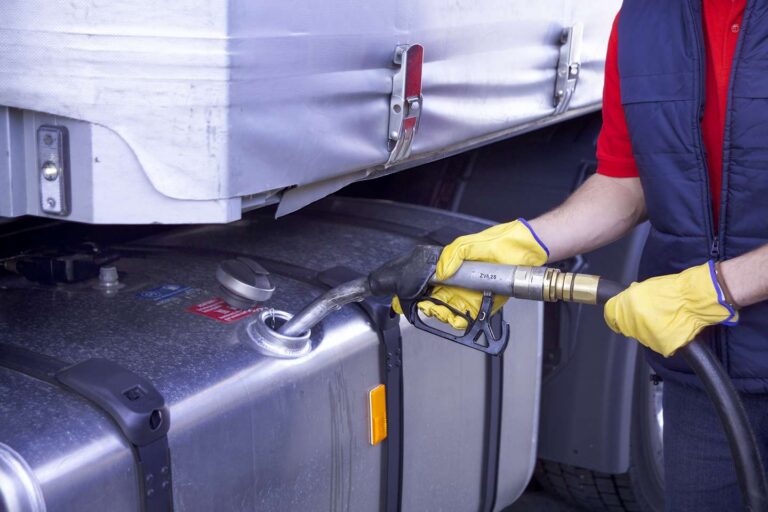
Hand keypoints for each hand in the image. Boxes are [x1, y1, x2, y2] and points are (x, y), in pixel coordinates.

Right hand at [393, 219, 548, 328]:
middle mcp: (459, 283)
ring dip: (443, 315)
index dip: (417, 291)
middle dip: (429, 307)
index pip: (429, 282)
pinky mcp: (484, 304)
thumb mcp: (468, 244)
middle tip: (428, 307)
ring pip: (450, 311)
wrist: (525, 250)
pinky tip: (457, 319)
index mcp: (452, 268)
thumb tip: (439, 271)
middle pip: (436, 300)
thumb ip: (451, 255)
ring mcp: (471, 294)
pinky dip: (461, 321)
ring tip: (441, 313)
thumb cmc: (499, 243)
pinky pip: (469, 317)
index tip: (409, 297)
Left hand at [604, 261, 737, 356]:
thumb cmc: (676, 290)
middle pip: (626, 327)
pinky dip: (663, 339)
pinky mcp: (661, 346)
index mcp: (628, 304)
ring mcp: (647, 335)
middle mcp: (635, 320)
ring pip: (642, 337)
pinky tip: (672, 327)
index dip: (614, 316)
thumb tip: (625, 303)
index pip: (610, 315)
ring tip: (666, 319)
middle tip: (651, 315)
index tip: (617, 319)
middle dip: (634, 322)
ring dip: (649, 331)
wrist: (697, 298)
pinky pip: (658, 344)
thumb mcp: (646, 287)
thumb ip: (631, 297)